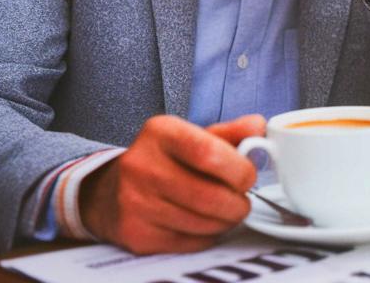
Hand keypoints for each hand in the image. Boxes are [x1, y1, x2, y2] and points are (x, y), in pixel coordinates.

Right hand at [79, 114, 264, 253]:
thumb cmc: (162, 161)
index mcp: (160, 132)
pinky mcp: (138, 234)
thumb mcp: (191, 137)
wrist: (110, 191)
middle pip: (210, 196)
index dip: (239, 169)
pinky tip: (202, 223)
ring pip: (204, 224)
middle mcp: (143, 166)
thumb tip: (259, 126)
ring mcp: (136, 202)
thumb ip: (229, 133)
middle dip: (238, 203)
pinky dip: (207, 236)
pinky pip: (191, 242)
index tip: (247, 176)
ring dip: (226, 221)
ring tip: (224, 211)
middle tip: (241, 200)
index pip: (209, 153)